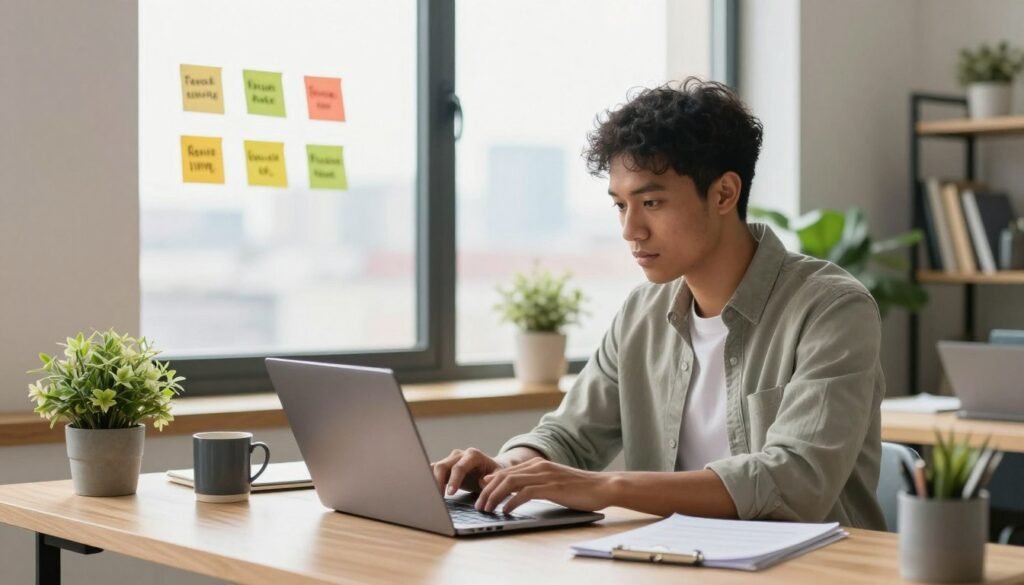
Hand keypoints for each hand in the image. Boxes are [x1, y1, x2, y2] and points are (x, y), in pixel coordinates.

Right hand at [430, 448, 504, 495]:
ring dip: (432, 481)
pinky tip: (428, 491)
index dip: (454, 480)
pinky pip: (433, 470)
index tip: (451, 493)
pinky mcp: (445, 466)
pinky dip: (429, 479)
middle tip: (439, 497)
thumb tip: (483, 482)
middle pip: (443, 465)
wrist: (490, 470)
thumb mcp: (498, 476)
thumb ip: (493, 479)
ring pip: (435, 467)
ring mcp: (451, 459)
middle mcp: (460, 455)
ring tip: (432, 496)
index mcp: (473, 455)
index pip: (460, 466)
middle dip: (438, 481)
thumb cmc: (494, 474)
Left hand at [475, 459, 614, 514]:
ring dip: (495, 497)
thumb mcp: (553, 482)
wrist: (603, 486)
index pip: (506, 471)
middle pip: (503, 476)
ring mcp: (545, 475)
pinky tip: (507, 511)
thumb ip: (534, 483)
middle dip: (487, 491)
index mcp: (538, 464)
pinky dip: (512, 502)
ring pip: (510, 483)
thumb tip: (513, 492)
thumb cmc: (579, 488)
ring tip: (487, 509)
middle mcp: (539, 466)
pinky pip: (525, 493)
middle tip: (479, 506)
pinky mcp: (552, 487)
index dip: (490, 483)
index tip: (480, 494)